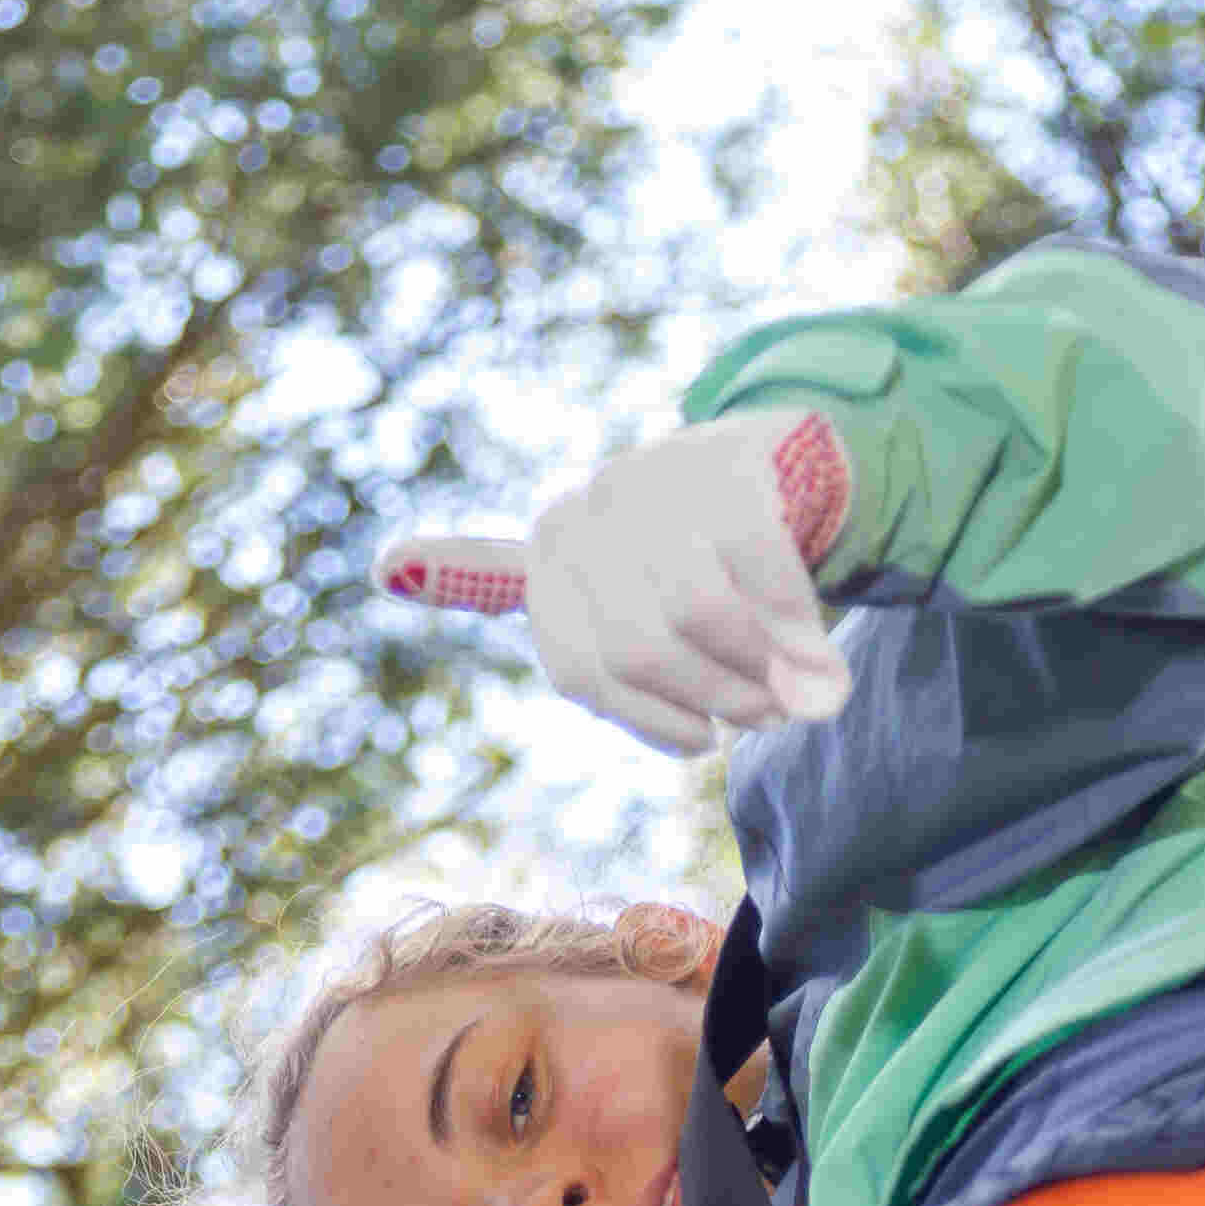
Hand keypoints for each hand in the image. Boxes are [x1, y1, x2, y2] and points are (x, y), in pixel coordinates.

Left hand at [378, 410, 856, 758]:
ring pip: (697, 611)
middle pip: (638, 647)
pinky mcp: (730, 463)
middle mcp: (590, 507)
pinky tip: (822, 666)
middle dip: (714, 700)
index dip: (651, 723)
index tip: (700, 742)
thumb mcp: (623, 610)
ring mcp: (658, 477)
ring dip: (757, 673)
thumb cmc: (695, 566)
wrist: (781, 471)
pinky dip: (797, 631)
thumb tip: (382, 564)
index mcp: (551, 554)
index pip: (583, 669)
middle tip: (760, 721)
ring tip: (795, 698)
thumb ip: (565, 642)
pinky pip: (759, 568)